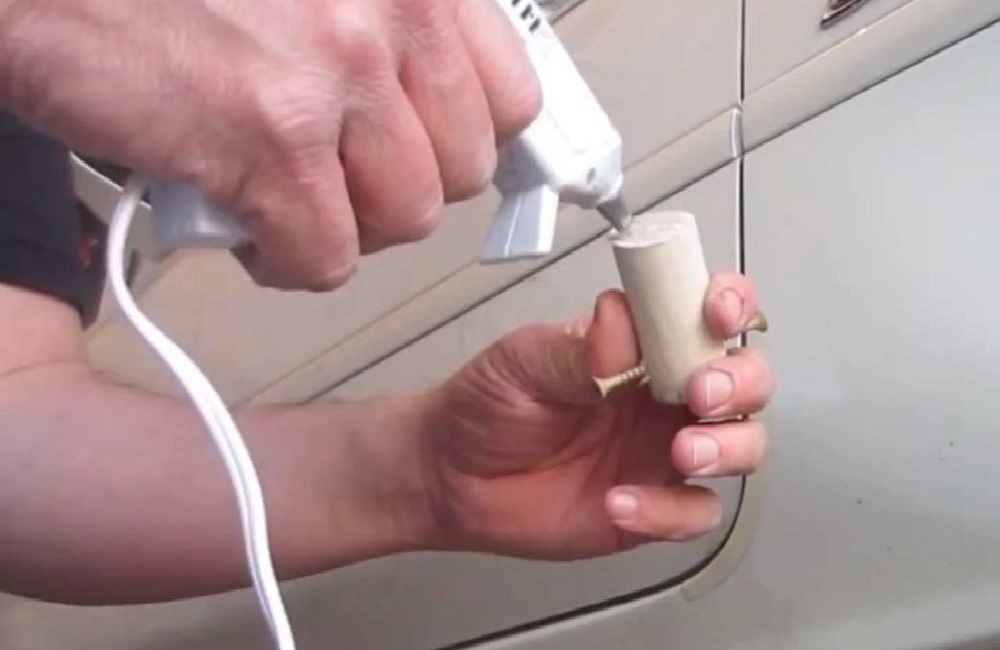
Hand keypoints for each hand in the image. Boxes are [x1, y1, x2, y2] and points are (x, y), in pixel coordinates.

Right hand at [0, 0, 539, 288]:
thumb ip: (384, 36)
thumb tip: (433, 120)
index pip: (511, 94)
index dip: (474, 142)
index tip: (445, 161)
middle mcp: (390, 11)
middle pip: (462, 167)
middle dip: (400, 189)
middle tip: (343, 178)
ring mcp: (334, 74)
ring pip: (405, 218)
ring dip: (347, 226)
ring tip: (291, 199)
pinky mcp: (269, 141)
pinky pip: (329, 255)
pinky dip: (289, 262)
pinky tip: (252, 231)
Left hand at [421, 272, 772, 558]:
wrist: (451, 476)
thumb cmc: (488, 404)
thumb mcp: (522, 362)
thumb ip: (574, 348)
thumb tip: (620, 319)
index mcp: (642, 345)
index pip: (707, 311)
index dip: (729, 304)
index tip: (715, 313)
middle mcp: (666, 394)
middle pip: (746, 378)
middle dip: (741, 382)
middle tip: (701, 393)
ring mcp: (664, 450)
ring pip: (742, 444)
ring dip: (729, 446)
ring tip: (681, 453)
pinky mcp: (655, 506)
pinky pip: (693, 512)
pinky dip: (670, 511)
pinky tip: (621, 503)